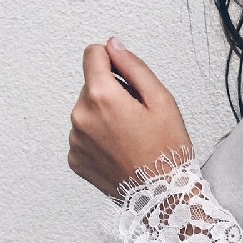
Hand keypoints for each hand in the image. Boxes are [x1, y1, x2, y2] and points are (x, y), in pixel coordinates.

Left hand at [68, 37, 193, 200]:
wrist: (163, 196)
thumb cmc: (167, 151)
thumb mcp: (162, 100)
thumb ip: (133, 66)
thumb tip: (113, 46)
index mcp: (101, 96)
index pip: (93, 54)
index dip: (113, 60)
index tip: (127, 79)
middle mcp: (81, 116)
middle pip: (91, 86)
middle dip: (111, 94)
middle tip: (138, 118)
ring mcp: (75, 140)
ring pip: (87, 112)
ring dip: (104, 118)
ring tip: (130, 138)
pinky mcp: (76, 160)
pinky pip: (84, 137)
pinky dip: (99, 140)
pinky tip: (120, 152)